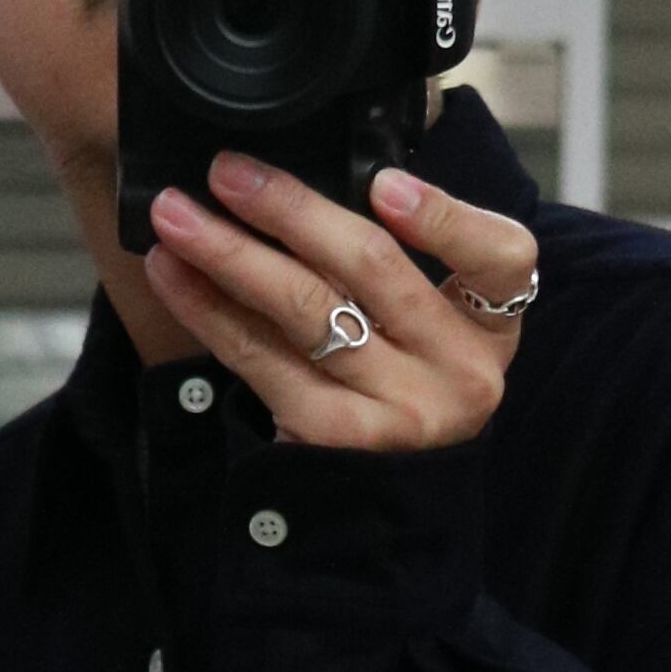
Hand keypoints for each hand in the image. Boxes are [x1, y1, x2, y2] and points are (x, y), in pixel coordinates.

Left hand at [143, 150, 537, 453]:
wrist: (391, 499)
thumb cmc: (402, 380)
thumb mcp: (432, 323)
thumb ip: (398, 256)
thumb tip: (308, 179)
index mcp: (491, 327)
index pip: (498, 257)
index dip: (442, 216)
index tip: (382, 183)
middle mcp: (457, 372)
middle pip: (374, 270)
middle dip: (291, 211)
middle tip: (228, 171)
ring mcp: (397, 413)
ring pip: (306, 313)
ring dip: (229, 254)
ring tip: (175, 216)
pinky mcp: (332, 441)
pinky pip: (261, 361)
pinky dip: (209, 310)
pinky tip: (172, 274)